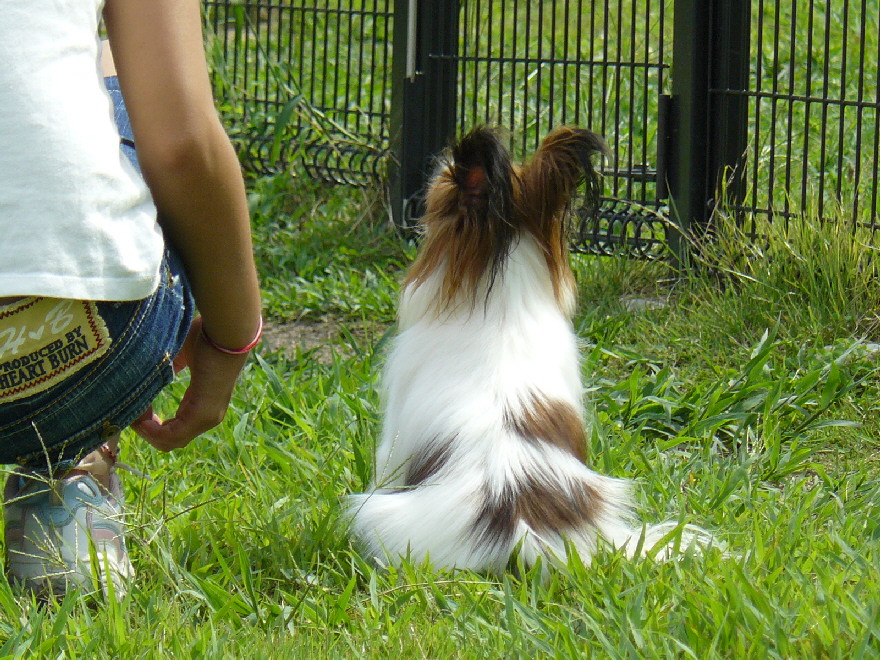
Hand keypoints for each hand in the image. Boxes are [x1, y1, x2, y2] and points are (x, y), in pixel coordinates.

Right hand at [132, 316, 249, 450]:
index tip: (134, 409)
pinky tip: (140, 420)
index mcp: (202, 401)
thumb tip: (142, 384)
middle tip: (129, 414)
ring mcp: (208, 416)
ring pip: (171, 441)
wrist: (226, 329)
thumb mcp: (178, 355)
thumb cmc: (205, 336)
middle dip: (146, 431)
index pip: (175, 427)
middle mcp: (207, 414)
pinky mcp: (203, 413)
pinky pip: (173, 435)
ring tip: (132, 415)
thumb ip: (163, 371)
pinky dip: (153, 431)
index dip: (151, 424)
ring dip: (147, 431)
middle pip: (171, 439)